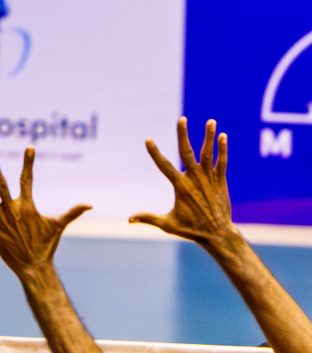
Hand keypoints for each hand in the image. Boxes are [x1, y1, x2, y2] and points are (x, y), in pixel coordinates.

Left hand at [0, 148, 90, 278]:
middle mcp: (13, 211)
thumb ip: (72, 212)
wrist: (33, 266)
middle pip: (2, 186)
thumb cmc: (47, 245)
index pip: (28, 179)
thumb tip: (91, 204)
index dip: (28, 163)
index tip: (29, 148)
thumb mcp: (58, 226)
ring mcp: (1, 221)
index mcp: (28, 206)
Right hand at [129, 117, 233, 246]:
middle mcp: (194, 179)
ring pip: (208, 153)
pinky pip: (222, 162)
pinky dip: (223, 149)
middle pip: (187, 152)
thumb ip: (148, 218)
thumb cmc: (191, 230)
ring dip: (209, 136)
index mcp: (180, 187)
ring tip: (211, 121)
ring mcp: (209, 179)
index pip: (164, 166)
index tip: (148, 140)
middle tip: (181, 119)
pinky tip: (223, 137)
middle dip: (183, 134)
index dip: (155, 152)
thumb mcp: (167, 224)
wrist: (217, 233)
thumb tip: (129, 220)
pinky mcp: (221, 181)